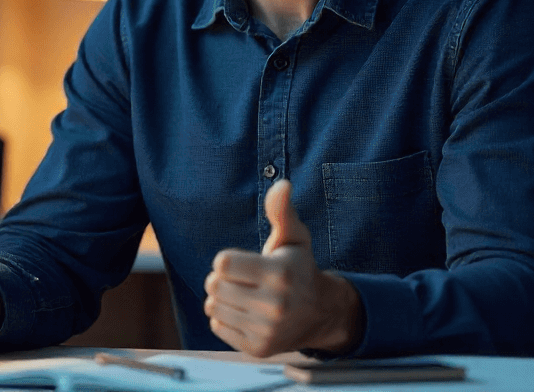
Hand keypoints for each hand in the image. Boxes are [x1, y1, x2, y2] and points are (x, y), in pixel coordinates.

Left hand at [203, 179, 361, 356]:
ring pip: (212, 307)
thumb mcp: (294, 237)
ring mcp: (266, 330)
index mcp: (279, 274)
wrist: (321, 314)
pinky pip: (217, 326)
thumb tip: (282, 184)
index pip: (222, 263)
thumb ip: (281, 211)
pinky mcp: (258, 348)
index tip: (244, 262)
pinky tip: (246, 313)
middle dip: (222, 279)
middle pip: (213, 285)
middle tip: (243, 280)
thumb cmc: (299, 269)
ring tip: (244, 296)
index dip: (228, 259)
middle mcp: (274, 305)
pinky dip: (225, 318)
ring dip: (222, 299)